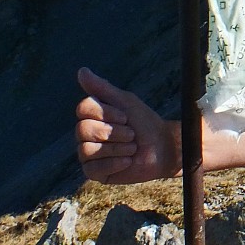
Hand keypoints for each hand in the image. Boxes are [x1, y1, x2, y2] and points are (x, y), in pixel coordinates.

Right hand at [75, 68, 180, 183]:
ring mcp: (88, 154)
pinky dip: (115, 163)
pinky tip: (128, 161)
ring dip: (117, 148)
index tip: (126, 117)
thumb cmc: (145, 123)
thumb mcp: (126, 101)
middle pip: (83, 130)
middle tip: (132, 134)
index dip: (107, 113)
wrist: (163, 147)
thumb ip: (102, 88)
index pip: (83, 109)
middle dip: (114, 132)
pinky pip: (93, 168)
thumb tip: (81, 71)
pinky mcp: (95, 172)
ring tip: (132, 147)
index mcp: (91, 115)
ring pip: (87, 149)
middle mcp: (85, 134)